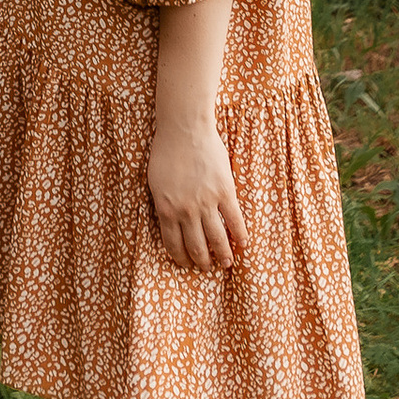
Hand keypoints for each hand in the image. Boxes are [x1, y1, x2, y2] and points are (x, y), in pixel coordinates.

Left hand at [146, 114, 246, 272]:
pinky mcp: (225, 192)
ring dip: (223, 254)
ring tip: (226, 263)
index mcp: (165, 210)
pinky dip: (240, 235)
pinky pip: (235, 220)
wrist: (184, 129)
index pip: (173, 244)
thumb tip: (169, 223)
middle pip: (196, 246)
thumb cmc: (166, 152)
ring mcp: (206, 202)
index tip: (187, 264)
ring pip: (217, 238)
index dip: (181, 258)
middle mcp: (186, 211)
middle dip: (202, 262)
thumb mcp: (155, 183)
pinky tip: (243, 243)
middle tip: (207, 268)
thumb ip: (163, 205)